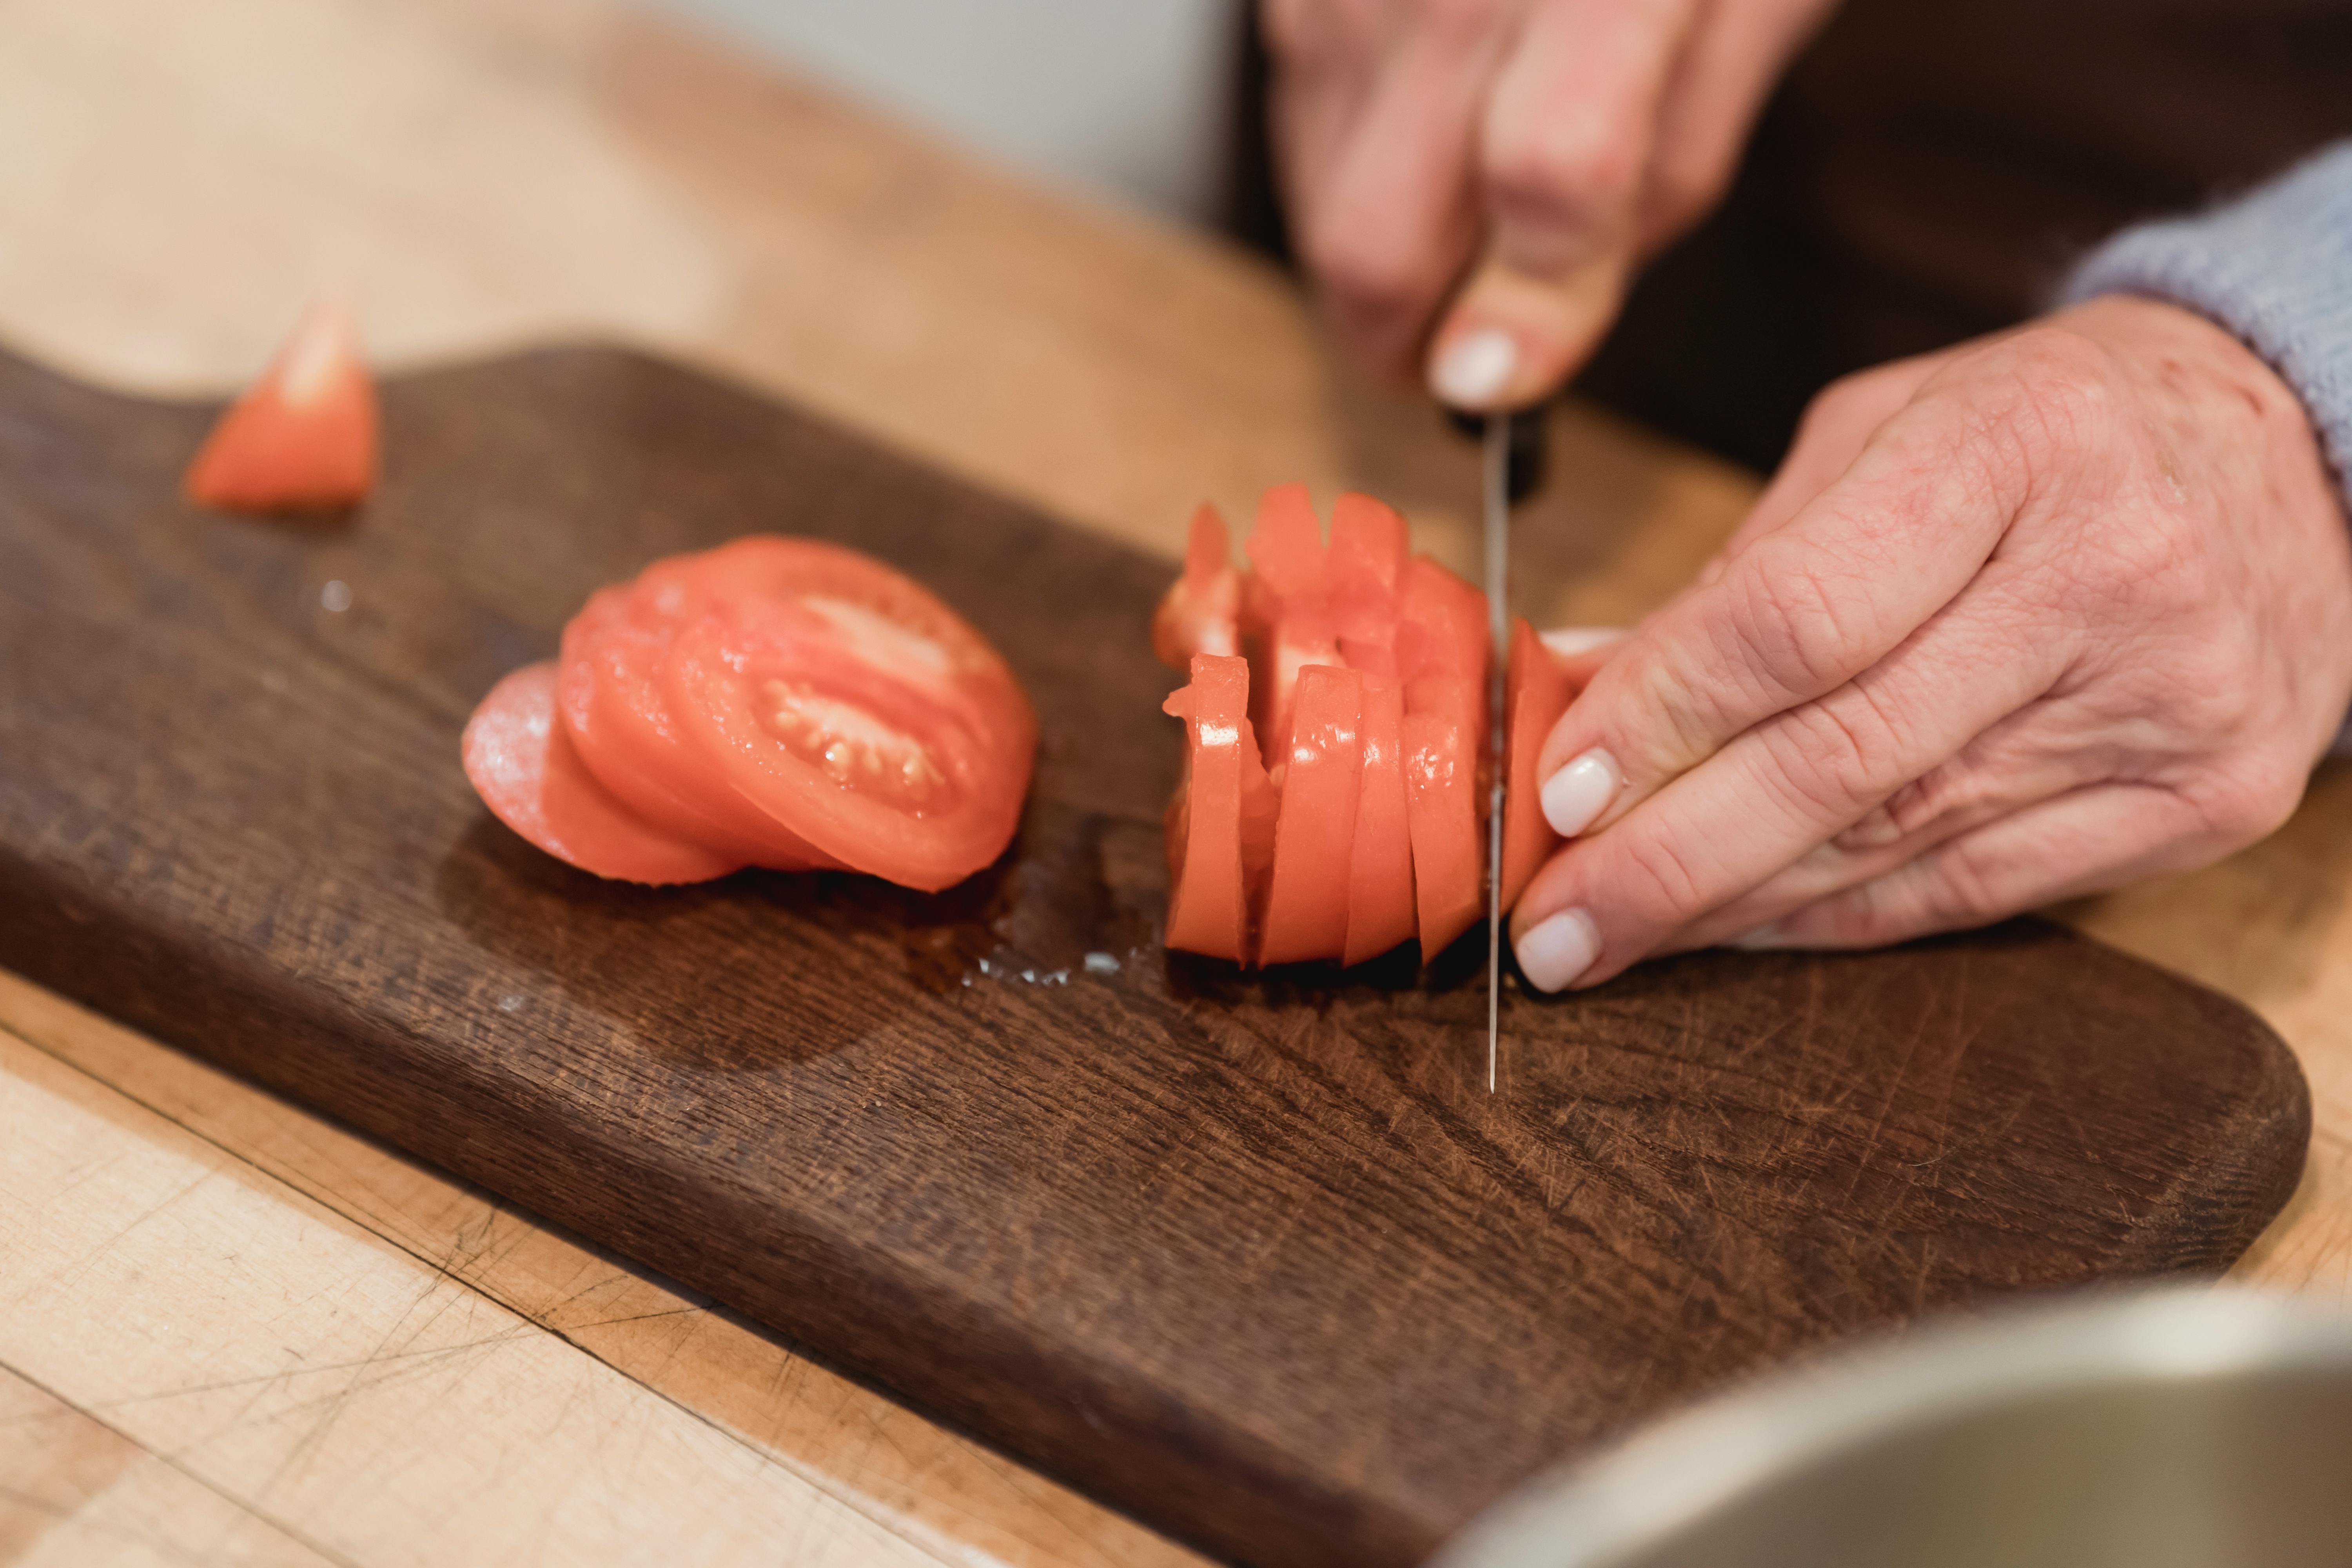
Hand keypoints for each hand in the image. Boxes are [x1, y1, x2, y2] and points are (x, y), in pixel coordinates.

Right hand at [1264, 0, 1835, 409]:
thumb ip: (1667, 169)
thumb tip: (1527, 340)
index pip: (1552, 180)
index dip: (1527, 319)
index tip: (1501, 394)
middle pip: (1370, 239)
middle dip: (1407, 339)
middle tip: (1466, 351)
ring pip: (1318, 196)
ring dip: (1383, 247)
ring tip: (1468, 200)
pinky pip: (1296, 109)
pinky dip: (1355, 156)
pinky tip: (1430, 110)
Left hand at [1511, 295, 2351, 988]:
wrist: (2294, 449)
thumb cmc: (2053, 429)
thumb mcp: (1885, 431)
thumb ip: (1738, 568)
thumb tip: (1583, 684)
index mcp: (2015, 449)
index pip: (1797, 621)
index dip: (1663, 718)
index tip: (1557, 787)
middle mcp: (2108, 581)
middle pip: (1841, 758)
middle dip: (1668, 857)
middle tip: (1549, 920)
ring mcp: (2169, 707)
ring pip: (1897, 844)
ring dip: (1731, 906)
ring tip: (1611, 937)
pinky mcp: (2203, 802)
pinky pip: (1978, 889)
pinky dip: (1840, 921)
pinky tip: (1740, 932)